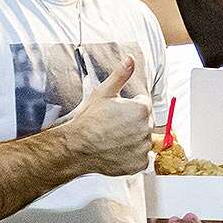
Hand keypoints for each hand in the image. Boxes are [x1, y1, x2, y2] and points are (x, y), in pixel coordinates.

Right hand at [60, 56, 152, 176]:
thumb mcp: (104, 92)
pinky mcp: (139, 163)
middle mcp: (146, 128)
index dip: (129, 106)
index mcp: (141, 108)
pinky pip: (141, 157)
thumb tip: (130, 59)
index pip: (144, 103)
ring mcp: (143, 147)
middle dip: (133, 122)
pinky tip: (117, 151)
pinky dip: (132, 156)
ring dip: (134, 139)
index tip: (116, 112)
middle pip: (145, 122)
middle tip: (113, 126)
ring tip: (113, 138)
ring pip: (143, 140)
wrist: (76, 147)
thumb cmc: (88, 120)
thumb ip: (121, 75)